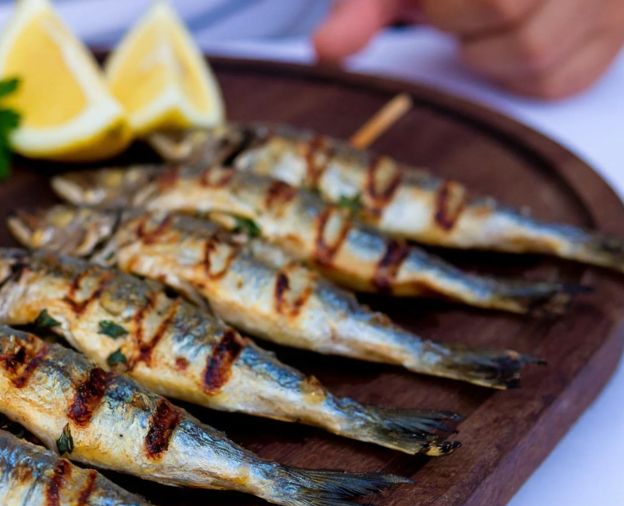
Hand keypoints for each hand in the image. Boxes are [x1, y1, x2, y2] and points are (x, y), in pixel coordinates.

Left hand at [313, 0, 623, 98]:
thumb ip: (362, 7)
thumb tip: (327, 51)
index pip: (492, 0)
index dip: (448, 5)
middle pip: (512, 18)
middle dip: (464, 21)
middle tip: (457, 6)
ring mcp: (605, 2)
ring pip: (536, 55)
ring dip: (489, 53)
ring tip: (483, 20)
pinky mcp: (615, 32)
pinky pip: (559, 81)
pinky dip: (520, 75)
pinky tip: (508, 42)